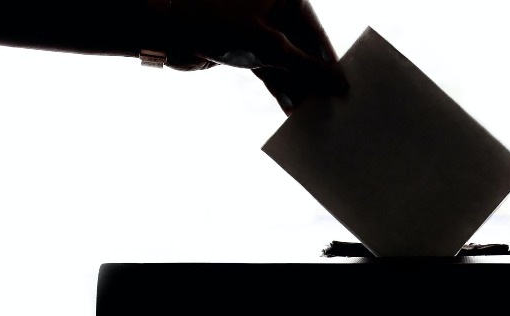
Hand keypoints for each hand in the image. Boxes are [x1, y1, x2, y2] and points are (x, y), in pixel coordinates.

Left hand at [164, 0, 346, 113]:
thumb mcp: (270, 46)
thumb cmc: (217, 22)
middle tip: (330, 103)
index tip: (343, 85)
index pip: (315, 30)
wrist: (166, 29)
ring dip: (298, 86)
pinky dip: (279, 86)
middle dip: (313, 77)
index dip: (328, 60)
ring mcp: (258, 29)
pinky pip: (270, 69)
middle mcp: (273, 9)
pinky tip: (291, 106)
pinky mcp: (244, 48)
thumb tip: (339, 83)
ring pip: (286, 61)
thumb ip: (307, 67)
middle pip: (302, 47)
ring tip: (313, 111)